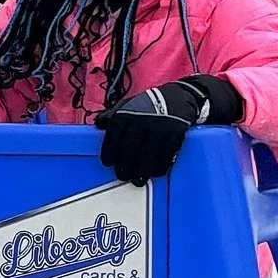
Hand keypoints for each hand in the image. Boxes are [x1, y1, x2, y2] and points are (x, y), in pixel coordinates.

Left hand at [94, 77, 243, 185]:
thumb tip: (98, 124)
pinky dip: (160, 167)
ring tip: (138, 180)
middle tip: (123, 176)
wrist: (178, 97)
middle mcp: (142, 119)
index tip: (107, 163)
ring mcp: (159, 127)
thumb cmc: (148, 105)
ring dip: (142, 171)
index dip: (109, 150)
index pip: (114, 134)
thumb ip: (112, 114)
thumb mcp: (128, 104)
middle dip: (125, 165)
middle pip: (130, 148)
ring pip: (147, 154)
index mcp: (127, 112)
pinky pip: (166, 155)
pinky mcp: (175, 134)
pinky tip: (155, 172)